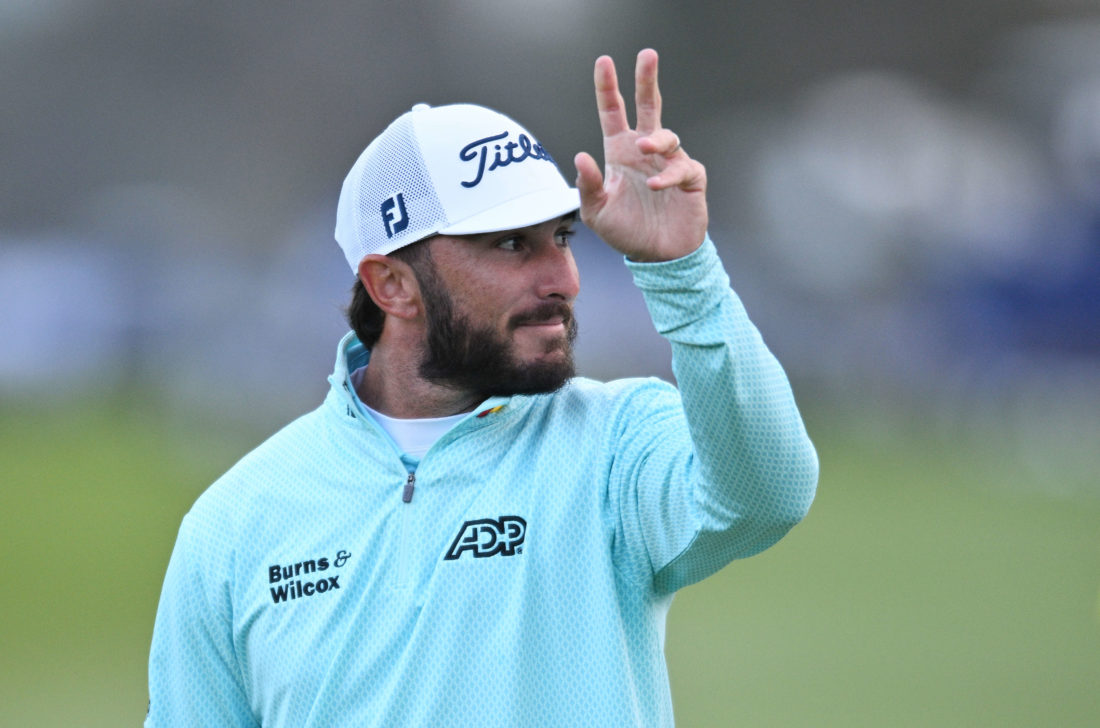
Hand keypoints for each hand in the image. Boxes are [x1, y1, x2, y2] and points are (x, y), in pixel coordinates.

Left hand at [574, 49, 707, 261]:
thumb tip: (581, 156)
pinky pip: (682, 167)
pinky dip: (669, 174)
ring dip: (655, 139)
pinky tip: (656, 186)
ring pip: (667, 135)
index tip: (604, 61)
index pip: (612, 112)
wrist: (657, 257)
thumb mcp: (596, 212)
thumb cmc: (626, 231)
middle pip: (648, 106)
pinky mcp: (690, 178)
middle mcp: (645, 151)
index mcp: (619, 152)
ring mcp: (669, 162)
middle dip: (647, 80)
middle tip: (647, 55)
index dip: (608, 88)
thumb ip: (587, 186)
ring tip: (643, 149)